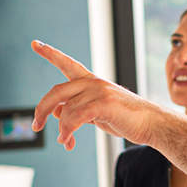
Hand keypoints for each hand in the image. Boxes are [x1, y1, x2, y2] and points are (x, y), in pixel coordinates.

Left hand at [32, 40, 161, 149]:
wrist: (151, 124)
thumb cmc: (124, 118)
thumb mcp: (95, 111)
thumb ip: (76, 108)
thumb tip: (54, 112)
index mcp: (91, 81)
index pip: (67, 63)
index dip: (50, 53)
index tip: (35, 44)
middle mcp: (93, 83)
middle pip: (56, 91)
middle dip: (41, 110)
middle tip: (36, 126)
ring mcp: (99, 91)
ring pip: (65, 110)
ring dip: (61, 130)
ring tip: (65, 142)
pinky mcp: (104, 104)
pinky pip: (75, 118)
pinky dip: (67, 132)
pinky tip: (68, 141)